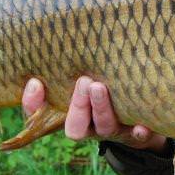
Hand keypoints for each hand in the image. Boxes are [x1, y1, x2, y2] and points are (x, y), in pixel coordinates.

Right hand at [21, 76, 167, 152]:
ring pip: (103, 127)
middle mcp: (88, 126)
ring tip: (100, 86)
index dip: (34, 104)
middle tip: (83, 81)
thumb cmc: (100, 88)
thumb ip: (67, 66)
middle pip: (75, 127)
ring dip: (101, 108)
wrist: (138, 119)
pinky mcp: (135, 135)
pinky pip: (137, 137)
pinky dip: (138, 132)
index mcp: (68, 114)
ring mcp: (111, 132)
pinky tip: (141, 125)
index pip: (41, 116)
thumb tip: (52, 38)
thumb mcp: (79, 79)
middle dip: (78, 105)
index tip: (36, 82)